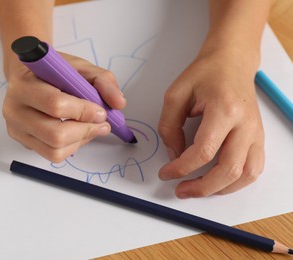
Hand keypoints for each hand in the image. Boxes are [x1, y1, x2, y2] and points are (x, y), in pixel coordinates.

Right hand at [2, 52, 125, 161]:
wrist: (28, 76)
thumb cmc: (53, 72)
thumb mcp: (79, 67)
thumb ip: (103, 81)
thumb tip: (118, 103)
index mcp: (24, 84)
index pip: (56, 104)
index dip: (84, 111)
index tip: (101, 111)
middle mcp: (14, 108)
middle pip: (54, 134)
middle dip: (85, 131)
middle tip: (102, 124)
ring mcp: (16, 129)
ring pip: (54, 150)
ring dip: (81, 141)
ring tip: (92, 128)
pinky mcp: (23, 142)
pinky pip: (51, 155)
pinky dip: (72, 147)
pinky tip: (79, 133)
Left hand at [158, 50, 264, 197]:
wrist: (232, 62)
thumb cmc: (205, 74)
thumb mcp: (176, 95)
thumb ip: (169, 127)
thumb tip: (174, 155)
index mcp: (224, 110)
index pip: (203, 151)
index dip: (181, 168)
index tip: (166, 173)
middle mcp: (246, 124)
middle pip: (227, 169)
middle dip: (201, 187)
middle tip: (181, 190)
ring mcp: (256, 132)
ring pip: (246, 174)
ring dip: (221, 189)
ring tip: (199, 190)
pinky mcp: (258, 137)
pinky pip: (254, 168)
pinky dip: (237, 182)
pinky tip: (219, 182)